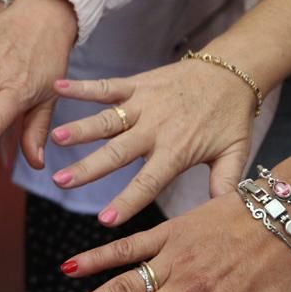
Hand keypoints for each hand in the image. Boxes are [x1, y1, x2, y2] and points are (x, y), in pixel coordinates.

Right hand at [49, 59, 256, 225]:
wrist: (233, 70)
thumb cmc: (231, 116)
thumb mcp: (235, 153)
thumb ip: (225, 182)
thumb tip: (222, 212)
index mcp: (177, 150)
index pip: (148, 182)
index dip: (127, 202)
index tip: (105, 221)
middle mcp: (156, 129)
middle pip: (117, 153)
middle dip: (89, 168)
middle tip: (62, 181)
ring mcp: (144, 105)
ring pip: (107, 120)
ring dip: (80, 129)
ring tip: (55, 137)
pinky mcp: (138, 85)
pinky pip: (107, 86)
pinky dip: (83, 87)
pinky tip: (58, 87)